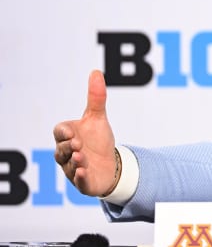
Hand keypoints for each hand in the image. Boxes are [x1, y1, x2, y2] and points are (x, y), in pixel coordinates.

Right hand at [53, 70, 117, 196]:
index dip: (64, 131)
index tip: (72, 131)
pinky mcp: (84, 182)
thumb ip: (96, 97)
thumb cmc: (98, 140)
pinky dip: (80, 178)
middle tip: (77, 143)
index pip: (59, 132)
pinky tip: (84, 172)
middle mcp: (66, 154)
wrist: (110, 164)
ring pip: (69, 166)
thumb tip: (96, 72)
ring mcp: (73, 169)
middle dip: (67, 146)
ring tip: (81, 156)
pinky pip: (78, 182)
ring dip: (74, 161)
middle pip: (60, 150)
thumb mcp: (98, 118)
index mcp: (67, 136)